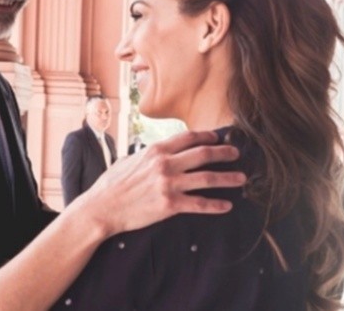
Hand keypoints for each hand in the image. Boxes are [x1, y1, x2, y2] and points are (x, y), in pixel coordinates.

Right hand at [69, 130, 243, 237]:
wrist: (102, 207)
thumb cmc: (112, 184)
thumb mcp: (129, 160)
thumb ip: (148, 155)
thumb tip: (160, 151)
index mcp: (155, 150)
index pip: (188, 138)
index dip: (207, 136)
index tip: (218, 139)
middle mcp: (165, 164)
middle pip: (204, 154)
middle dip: (224, 153)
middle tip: (237, 154)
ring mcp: (168, 184)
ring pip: (208, 178)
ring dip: (228, 178)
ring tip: (241, 178)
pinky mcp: (169, 205)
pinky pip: (199, 204)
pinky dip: (216, 205)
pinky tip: (227, 205)